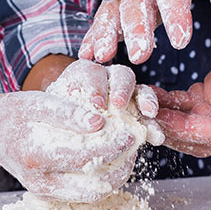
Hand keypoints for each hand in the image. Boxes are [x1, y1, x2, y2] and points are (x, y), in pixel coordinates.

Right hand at [0, 82, 138, 201]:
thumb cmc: (15, 112)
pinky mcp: (49, 193)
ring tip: (129, 155)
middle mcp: (40, 181)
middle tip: (135, 148)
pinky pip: (82, 193)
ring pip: (91, 195)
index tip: (131, 134)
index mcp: (36, 156)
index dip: (113, 147)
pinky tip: (112, 162)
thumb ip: (68, 113)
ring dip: (115, 177)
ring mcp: (44, 191)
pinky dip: (101, 180)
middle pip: (93, 186)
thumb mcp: (39, 103)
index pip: (86, 158)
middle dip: (121, 168)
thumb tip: (100, 123)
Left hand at [47, 59, 163, 146]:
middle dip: (122, 89)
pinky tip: (157, 137)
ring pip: (140, 91)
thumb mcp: (53, 115)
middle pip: (121, 75)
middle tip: (119, 104)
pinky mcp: (138, 115)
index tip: (96, 104)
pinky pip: (149, 117)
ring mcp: (127, 96)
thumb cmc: (57, 123)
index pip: (90, 72)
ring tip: (148, 113)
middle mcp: (108, 80)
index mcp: (83, 75)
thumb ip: (60, 113)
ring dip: (146, 100)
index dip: (95, 86)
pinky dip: (153, 125)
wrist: (65, 133)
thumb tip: (66, 118)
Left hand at [155, 0, 210, 155]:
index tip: (150, 119)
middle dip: (170, 131)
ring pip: (197, 122)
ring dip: (170, 118)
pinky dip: (176, 103)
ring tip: (141, 104)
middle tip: (138, 115)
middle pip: (203, 137)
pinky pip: (197, 104)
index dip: (179, 131)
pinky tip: (158, 92)